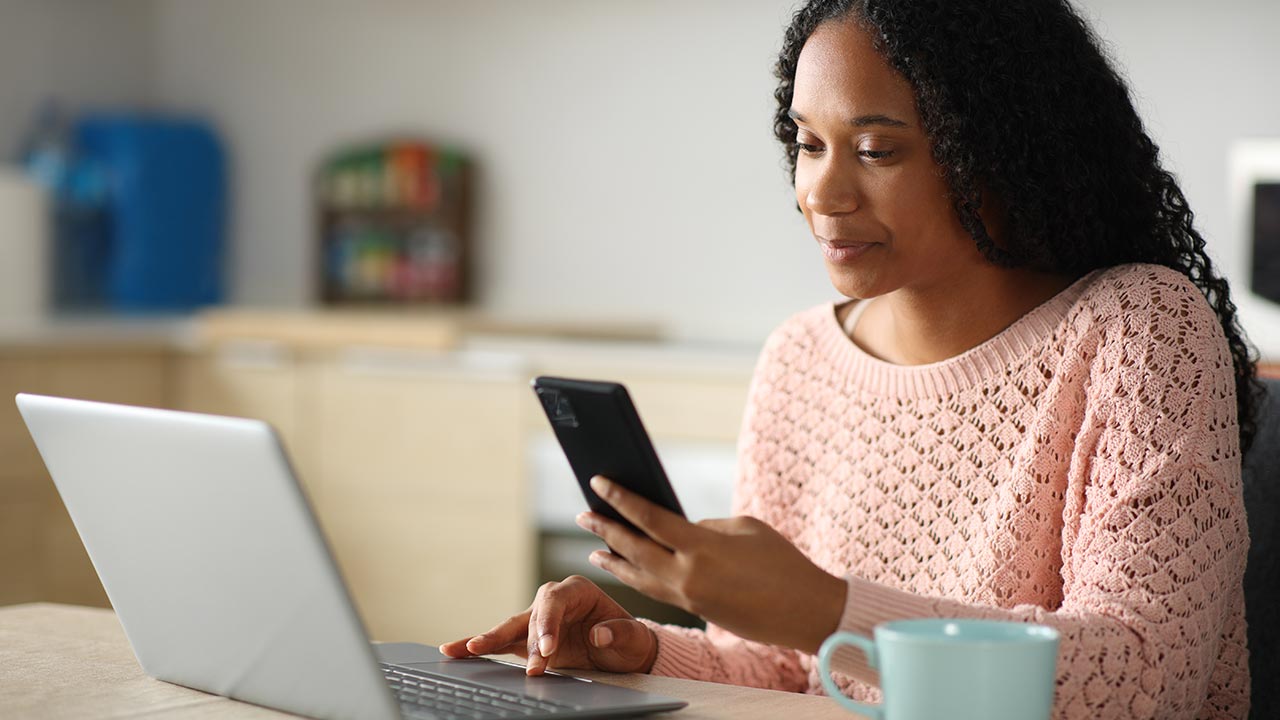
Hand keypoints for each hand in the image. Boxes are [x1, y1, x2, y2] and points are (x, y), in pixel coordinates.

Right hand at [438, 574, 658, 675]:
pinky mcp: (528, 640)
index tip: (548, 650)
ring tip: (466, 650)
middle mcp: (553, 601)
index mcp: (577, 590)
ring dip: (490, 640)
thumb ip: (619, 632)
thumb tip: (600, 633)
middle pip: (530, 615)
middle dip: (528, 641)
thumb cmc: (628, 640)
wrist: (624, 653)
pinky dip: (481, 646)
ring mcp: (537, 620)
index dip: (548, 623)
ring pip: (509, 628)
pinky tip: (456, 650)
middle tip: (533, 666)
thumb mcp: (633, 638)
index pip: (555, 601)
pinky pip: (501, 642)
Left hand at [577, 475, 845, 653]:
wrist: (805, 610)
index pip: (648, 518)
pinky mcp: (697, 610)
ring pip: (639, 577)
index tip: (598, 482)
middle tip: (584, 516)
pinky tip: (628, 570)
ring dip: (615, 561)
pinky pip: (657, 591)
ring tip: (595, 549)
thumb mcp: (744, 528)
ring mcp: (689, 597)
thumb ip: (705, 527)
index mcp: (700, 546)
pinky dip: (637, 578)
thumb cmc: (782, 561)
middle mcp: (687, 575)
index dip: (619, 499)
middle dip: (606, 530)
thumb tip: (679, 531)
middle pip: (634, 550)